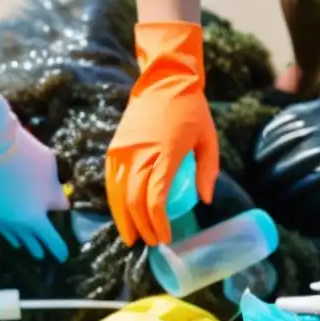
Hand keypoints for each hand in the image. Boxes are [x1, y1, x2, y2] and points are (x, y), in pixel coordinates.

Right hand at [0, 95, 69, 261]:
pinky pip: (3, 228)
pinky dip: (9, 231)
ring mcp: (2, 221)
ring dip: (23, 242)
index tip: (63, 258)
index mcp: (36, 220)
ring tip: (25, 247)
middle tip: (43, 256)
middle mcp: (18, 225)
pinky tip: (12, 237)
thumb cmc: (33, 164)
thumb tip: (60, 208)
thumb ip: (58, 200)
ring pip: (16, 237)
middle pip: (32, 241)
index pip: (51, 240)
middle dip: (39, 248)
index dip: (59, 249)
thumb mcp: (54, 181)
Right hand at [105, 22, 218, 246]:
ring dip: (124, 218)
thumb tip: (205, 201)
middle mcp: (140, 153)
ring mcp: (123, 150)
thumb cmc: (191, 109)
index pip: (155, 198)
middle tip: (151, 242)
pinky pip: (111, 180)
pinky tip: (121, 214)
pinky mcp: (115, 147)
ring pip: (118, 193)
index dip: (158, 222)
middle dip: (142, 226)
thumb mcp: (208, 139)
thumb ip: (208, 171)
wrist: (164, 78)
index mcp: (165, 153)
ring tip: (131, 237)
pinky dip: (114, 200)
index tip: (165, 237)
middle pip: (135, 201)